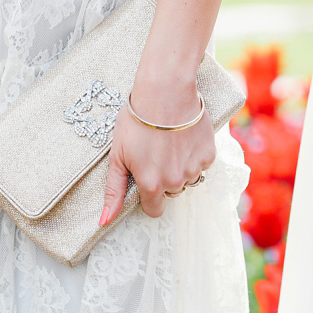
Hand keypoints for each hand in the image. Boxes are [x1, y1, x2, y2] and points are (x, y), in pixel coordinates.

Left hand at [100, 81, 214, 224]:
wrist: (165, 91)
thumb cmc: (137, 120)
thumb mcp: (118, 155)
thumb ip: (114, 191)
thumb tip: (104, 221)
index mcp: (151, 184)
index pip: (154, 210)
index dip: (148, 196)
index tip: (146, 178)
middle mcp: (174, 181)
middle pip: (170, 193)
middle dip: (164, 179)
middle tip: (156, 153)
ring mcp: (194, 169)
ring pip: (187, 179)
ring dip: (180, 168)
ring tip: (169, 143)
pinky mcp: (208, 155)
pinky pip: (201, 165)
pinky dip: (193, 155)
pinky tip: (183, 138)